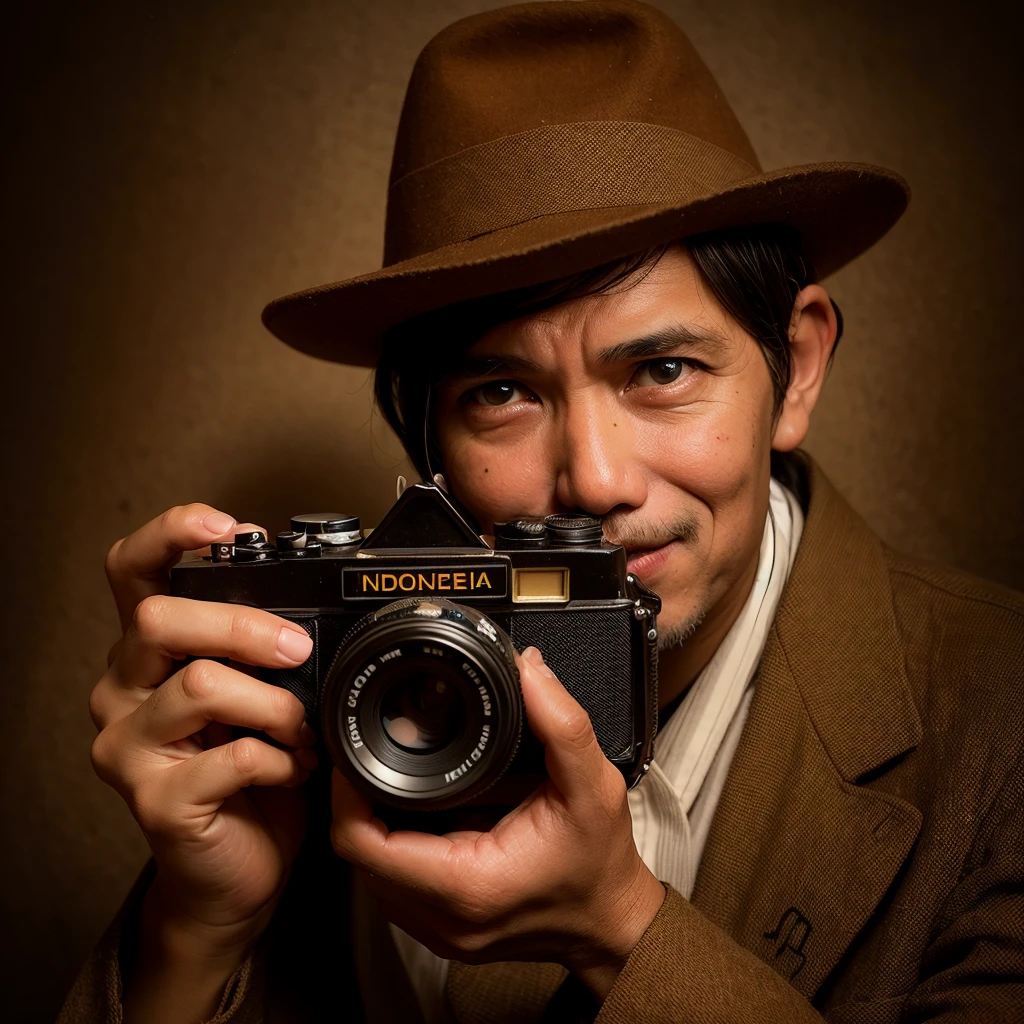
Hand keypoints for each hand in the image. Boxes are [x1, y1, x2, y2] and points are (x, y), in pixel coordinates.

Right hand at [90, 504, 317, 1021]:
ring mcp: (129, 747)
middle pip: (160, 618)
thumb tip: (307, 601)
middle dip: (243, 624)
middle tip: (296, 649)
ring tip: (300, 726)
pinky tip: (293, 769)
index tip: (227, 526)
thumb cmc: (252, 771)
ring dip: (274, 702)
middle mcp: (122, 690)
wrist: (240, 870)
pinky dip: (280, 757)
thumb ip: (261, 646)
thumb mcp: (256, 692)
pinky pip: (231, 756)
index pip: (131, 570)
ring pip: (199, 684)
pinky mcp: (155, 802)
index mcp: (149, 652)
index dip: (170, 534)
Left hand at [330, 646, 664, 1001]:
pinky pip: (394, 888)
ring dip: (372, 827)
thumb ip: (562, 723)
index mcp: (468, 883)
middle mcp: (444, 918)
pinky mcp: (443, 931)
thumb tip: (527, 670)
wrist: (613, 922)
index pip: (363, 844)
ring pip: (371, 876)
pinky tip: (412, 816)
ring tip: (387, 778)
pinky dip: (393, 849)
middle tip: (368, 755)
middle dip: (354, 802)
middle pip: (358, 858)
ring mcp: (439, 932)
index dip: (346, 793)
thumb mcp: (595, 784)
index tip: (354, 753)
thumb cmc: (601, 863)